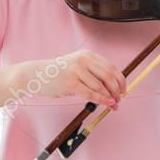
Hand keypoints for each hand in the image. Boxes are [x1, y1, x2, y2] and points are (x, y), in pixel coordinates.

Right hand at [11, 49, 126, 109]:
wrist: (36, 74)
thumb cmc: (58, 73)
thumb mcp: (77, 66)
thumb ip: (93, 72)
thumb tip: (112, 87)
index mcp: (88, 55)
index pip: (111, 67)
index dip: (121, 80)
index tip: (124, 90)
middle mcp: (84, 60)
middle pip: (109, 76)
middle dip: (118, 89)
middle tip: (120, 99)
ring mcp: (77, 71)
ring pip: (101, 86)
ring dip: (110, 97)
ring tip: (114, 104)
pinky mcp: (70, 83)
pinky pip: (91, 93)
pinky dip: (101, 100)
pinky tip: (107, 104)